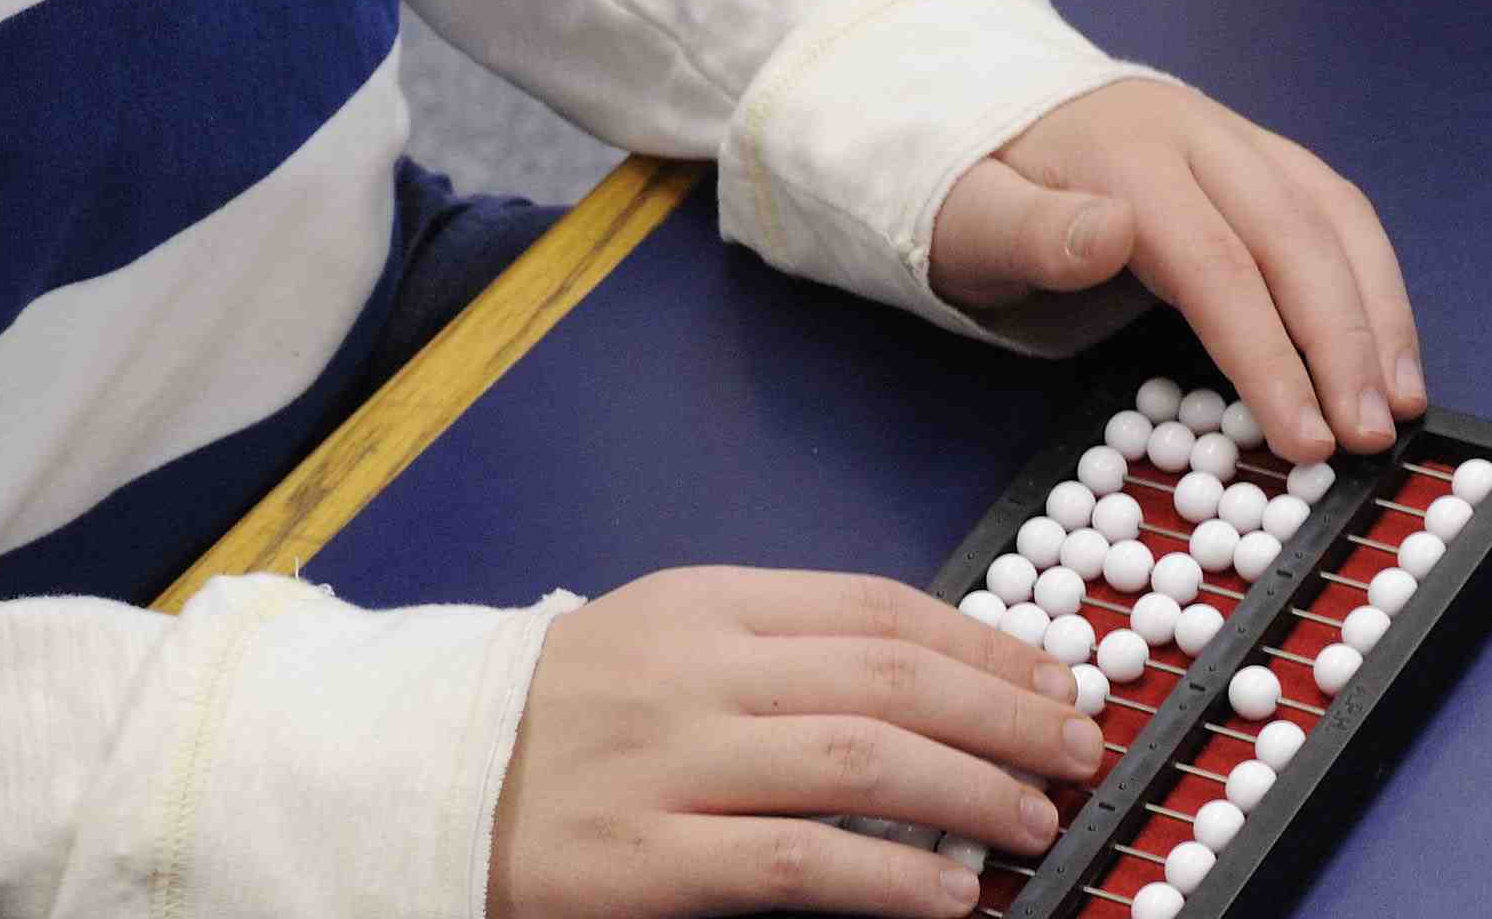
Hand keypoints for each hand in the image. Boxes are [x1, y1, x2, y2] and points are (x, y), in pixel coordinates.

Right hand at [486, 566, 1100, 918]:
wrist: (417, 778)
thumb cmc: (565, 711)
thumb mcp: (669, 634)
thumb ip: (784, 643)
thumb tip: (933, 672)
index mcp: (710, 602)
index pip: (880, 606)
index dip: (984, 642)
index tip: (1053, 675)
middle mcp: (697, 673)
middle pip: (890, 678)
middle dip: (1004, 712)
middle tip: (1075, 745)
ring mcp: (670, 767)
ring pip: (860, 763)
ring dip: (970, 791)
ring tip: (1033, 818)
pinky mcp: (645, 864)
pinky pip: (796, 865)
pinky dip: (889, 880)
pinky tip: (949, 893)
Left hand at [925, 81, 1423, 463]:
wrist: (999, 112)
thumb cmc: (983, 191)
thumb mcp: (970, 219)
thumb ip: (1033, 234)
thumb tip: (1110, 235)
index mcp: (1130, 159)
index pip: (1218, 263)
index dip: (1268, 353)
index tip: (1303, 436)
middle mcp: (1203, 139)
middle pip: (1297, 237)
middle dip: (1345, 343)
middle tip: (1366, 436)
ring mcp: (1242, 142)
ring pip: (1335, 218)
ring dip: (1380, 312)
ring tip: (1400, 402)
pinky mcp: (1266, 158)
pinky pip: (1338, 212)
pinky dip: (1375, 281)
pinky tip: (1390, 346)